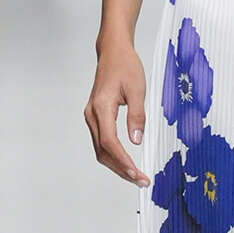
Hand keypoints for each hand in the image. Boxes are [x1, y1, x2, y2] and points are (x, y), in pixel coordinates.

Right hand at [84, 41, 149, 185]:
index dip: (123, 161)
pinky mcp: (96, 117)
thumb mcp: (137, 89)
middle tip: (141, 180)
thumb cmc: (125, 66)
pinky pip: (102, 142)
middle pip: (103, 151)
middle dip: (121, 169)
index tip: (136, 173)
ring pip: (101, 149)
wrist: (113, 52)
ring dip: (117, 165)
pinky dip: (114, 155)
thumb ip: (137, 116)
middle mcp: (92, 115)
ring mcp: (92, 117)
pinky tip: (126, 162)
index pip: (110, 142)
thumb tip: (136, 141)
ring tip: (136, 176)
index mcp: (101, 108)